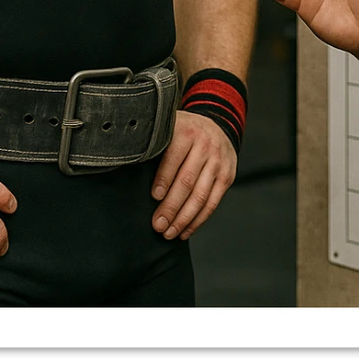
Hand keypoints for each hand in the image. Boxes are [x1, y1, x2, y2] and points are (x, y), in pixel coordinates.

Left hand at [150, 111, 236, 240]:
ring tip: (169, 232)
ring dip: (184, 219)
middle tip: (158, 225)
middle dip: (171, 207)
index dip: (163, 179)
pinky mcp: (227, 176)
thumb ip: (156, 147)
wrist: (218, 125)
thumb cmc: (186, 132)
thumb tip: (132, 171)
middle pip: (187, 181)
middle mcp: (205, 146)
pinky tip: (186, 230)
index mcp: (186, 133)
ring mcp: (218, 162)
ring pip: (201, 195)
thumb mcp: (170, 130)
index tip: (154, 197)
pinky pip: (213, 202)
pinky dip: (199, 220)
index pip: (173, 158)